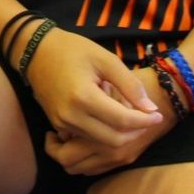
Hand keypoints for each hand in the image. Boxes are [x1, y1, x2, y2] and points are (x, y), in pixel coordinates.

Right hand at [20, 30, 163, 171]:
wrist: (36, 51)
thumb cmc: (72, 49)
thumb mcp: (105, 58)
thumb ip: (130, 84)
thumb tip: (151, 109)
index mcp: (83, 97)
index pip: (122, 121)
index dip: (145, 121)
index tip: (158, 115)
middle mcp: (71, 116)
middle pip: (113, 140)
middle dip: (136, 133)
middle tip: (147, 119)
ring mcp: (62, 123)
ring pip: (101, 143)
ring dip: (121, 135)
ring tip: (132, 117)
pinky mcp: (59, 125)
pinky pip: (88, 138)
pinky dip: (105, 134)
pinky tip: (112, 118)